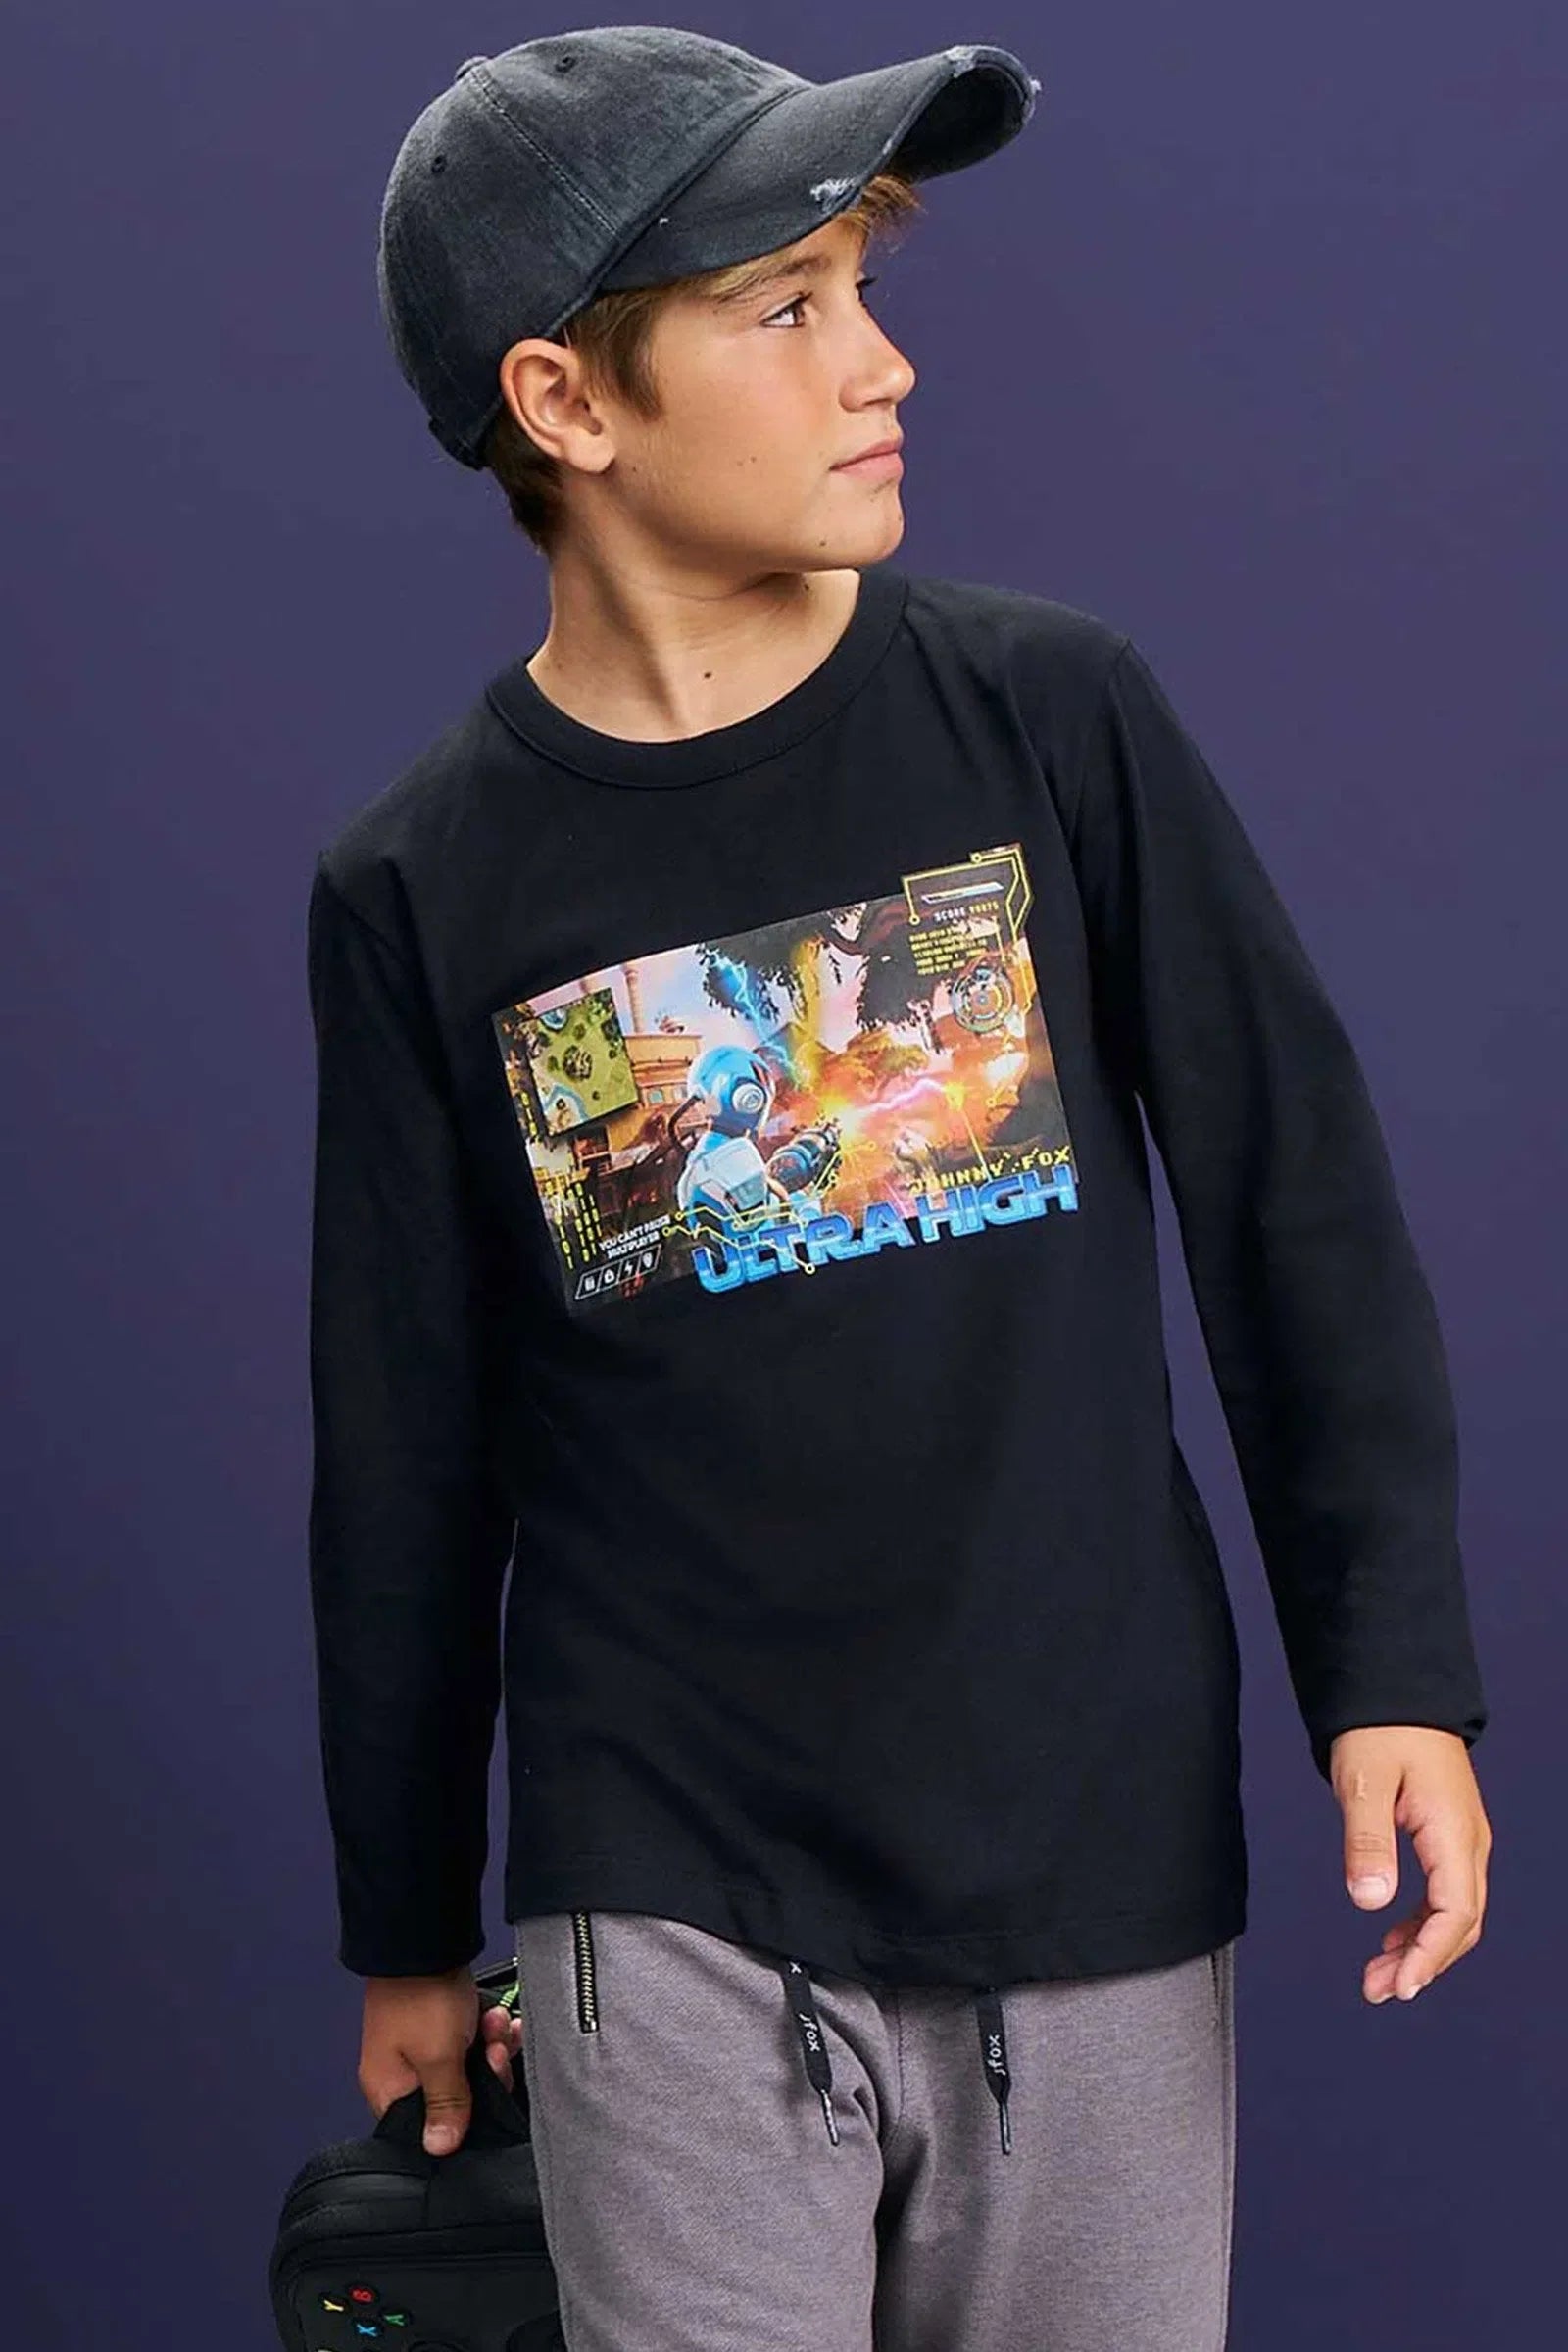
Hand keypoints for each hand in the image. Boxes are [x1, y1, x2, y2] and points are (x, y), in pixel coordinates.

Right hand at [360, 1968, 525, 2154]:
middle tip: (494, 2051)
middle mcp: (400, 2071)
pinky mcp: (437, 2024)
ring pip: (467, 2067)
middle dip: (485, 2073)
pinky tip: (497, 2019)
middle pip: (454, 2098)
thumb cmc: (422, 1994)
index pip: (426, 2129)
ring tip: (497, 2026)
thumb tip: (440, 2150)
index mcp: (388, 2089)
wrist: (424, 1934)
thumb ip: (445, 2106)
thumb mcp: (440, 2058)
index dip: (463, 2119)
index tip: (486, 2096)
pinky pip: (469, 2041)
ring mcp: (418, 2046)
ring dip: (490, 2048)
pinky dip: (486, 2031)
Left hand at [1331, 1725, 1491, 2004]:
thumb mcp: (1364, 1781)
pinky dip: (1419, 1925)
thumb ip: (1367, 1841)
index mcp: (1454, 1831)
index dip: (1430, 1956)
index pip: (1454, 1912)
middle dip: (1424, 1963)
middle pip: (1460, 1923)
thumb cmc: (1380, 1728)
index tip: (1402, 1986)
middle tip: (1378, 1989)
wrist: (1397, 1692)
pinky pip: (1443, 1895)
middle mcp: (1468, 1842)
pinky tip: (1392, 1941)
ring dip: (1421, 1949)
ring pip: (1453, 1914)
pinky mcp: (1446, 1838)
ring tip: (1378, 1977)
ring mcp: (1461, 1841)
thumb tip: (1371, 1901)